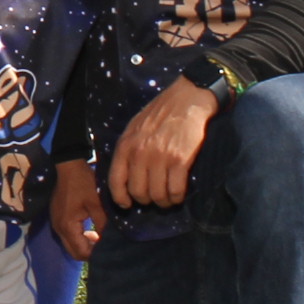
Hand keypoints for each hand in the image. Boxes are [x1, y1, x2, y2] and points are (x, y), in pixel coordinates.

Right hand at [50, 159, 103, 260]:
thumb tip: (110, 240)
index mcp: (68, 226)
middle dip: (89, 252)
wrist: (68, 165)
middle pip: (74, 252)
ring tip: (98, 236)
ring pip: (70, 244)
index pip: (81, 252)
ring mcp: (56, 223)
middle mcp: (58, 228)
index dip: (95, 254)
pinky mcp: (56, 218)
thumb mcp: (97, 204)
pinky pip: (67, 235)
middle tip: (103, 244)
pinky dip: (78, 237)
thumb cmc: (84, 183)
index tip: (108, 248)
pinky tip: (89, 228)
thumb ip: (103, 224)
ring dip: (83, 244)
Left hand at [107, 75, 219, 207]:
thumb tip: (126, 176)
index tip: (127, 204)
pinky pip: (175, 190)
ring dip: (163, 202)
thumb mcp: (135, 127)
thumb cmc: (161, 113)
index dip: (120, 198)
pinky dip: (177, 197)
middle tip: (154, 198)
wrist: (188, 99)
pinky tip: (178, 194)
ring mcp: (160, 158)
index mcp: (126, 145)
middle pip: (138, 192)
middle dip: (146, 200)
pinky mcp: (180, 161)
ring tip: (168, 198)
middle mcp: (140, 153)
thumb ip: (128, 149)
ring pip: (157, 195)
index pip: (116, 181)